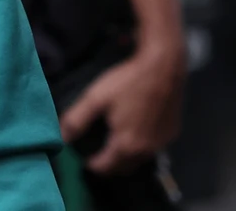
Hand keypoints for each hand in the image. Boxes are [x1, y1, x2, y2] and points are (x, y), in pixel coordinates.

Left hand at [58, 47, 185, 174]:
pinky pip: (153, 148)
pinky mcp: (172, 133)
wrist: (163, 67)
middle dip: (109, 165)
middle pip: (124, 168)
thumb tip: (63, 138)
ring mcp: (162, 142)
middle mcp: (146, 150)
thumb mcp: (95, 98)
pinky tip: (134, 131)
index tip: (83, 158)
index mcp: (126, 145)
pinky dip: (142, 147)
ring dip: (126, 158)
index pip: (105, 168)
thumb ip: (76, 120)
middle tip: (97, 153)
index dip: (92, 165)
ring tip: (113, 145)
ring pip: (140, 160)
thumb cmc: (127, 82)